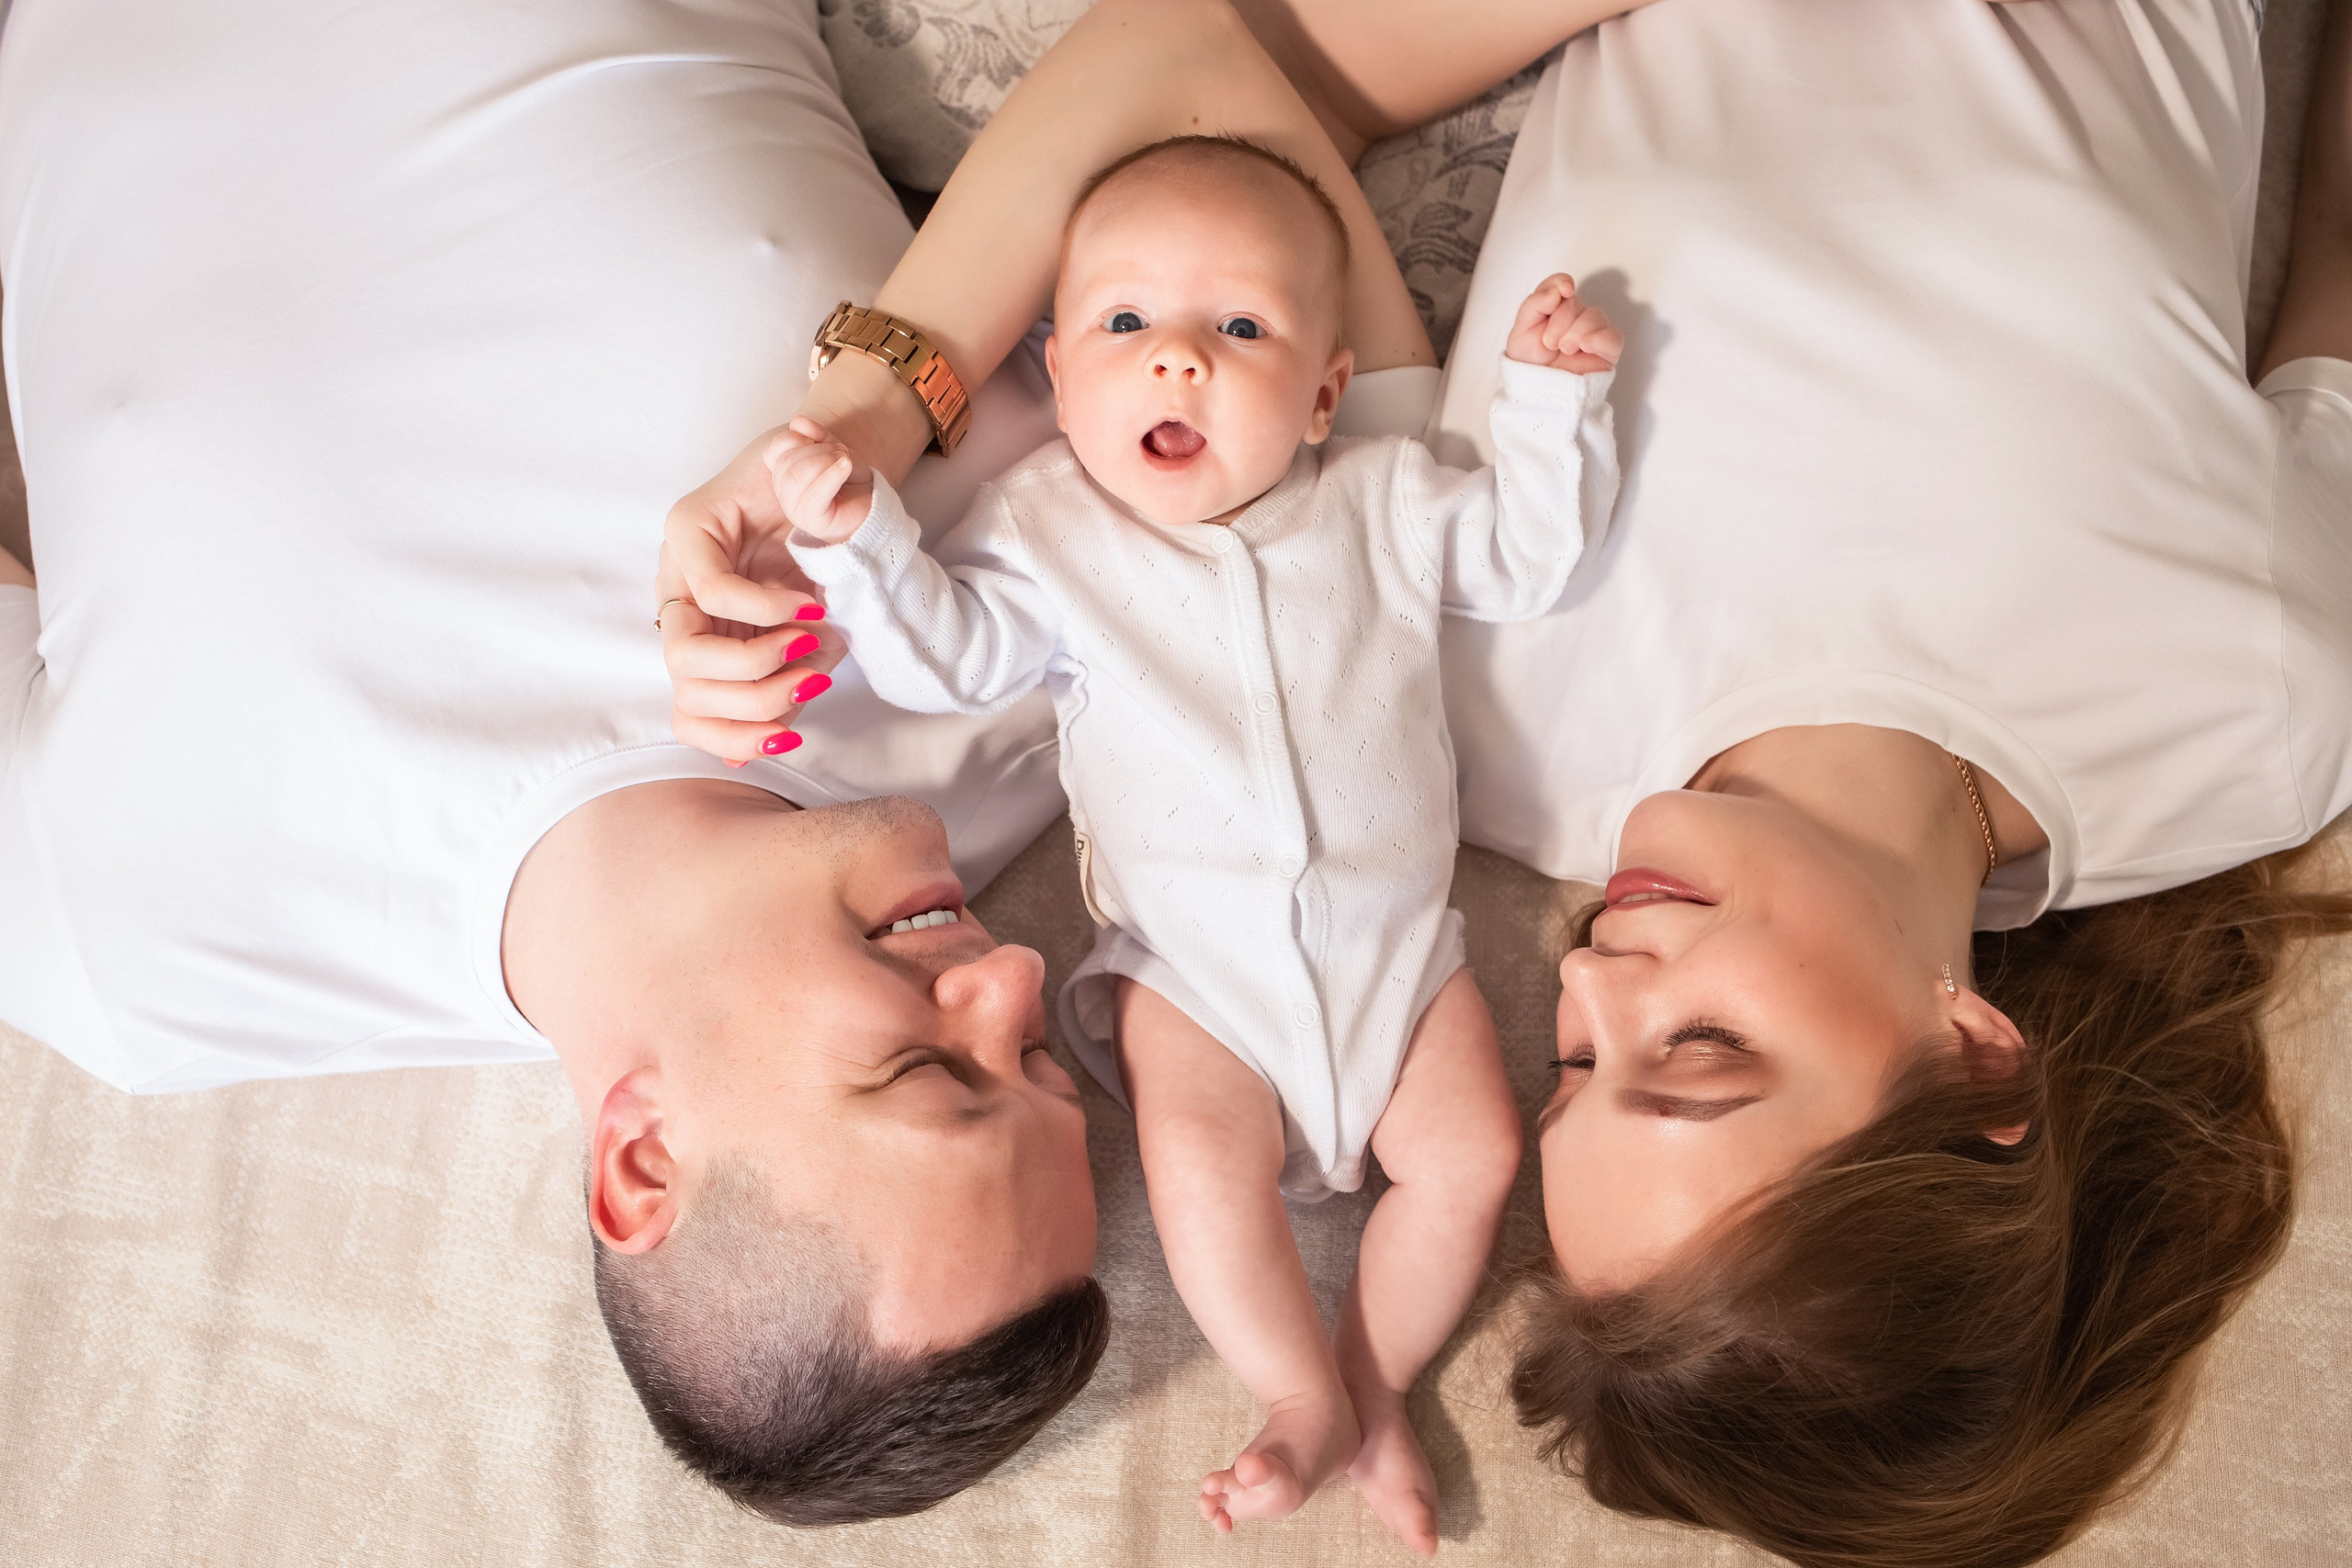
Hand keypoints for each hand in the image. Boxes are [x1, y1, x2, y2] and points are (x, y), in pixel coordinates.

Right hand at [657, 424, 850, 763]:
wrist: (810, 496)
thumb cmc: (802, 476)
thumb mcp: (805, 455)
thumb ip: (812, 461)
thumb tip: (827, 462)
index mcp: (691, 533)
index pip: (709, 591)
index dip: (764, 609)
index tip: (817, 608)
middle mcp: (679, 587)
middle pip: (684, 657)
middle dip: (755, 668)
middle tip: (814, 650)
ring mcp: (694, 631)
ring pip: (689, 700)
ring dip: (755, 708)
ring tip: (813, 685)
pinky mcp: (714, 665)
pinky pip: (703, 719)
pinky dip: (741, 738)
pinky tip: (786, 731)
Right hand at [767, 415, 875, 544]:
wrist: (874, 507)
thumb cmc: (852, 481)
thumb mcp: (836, 451)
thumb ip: (818, 436)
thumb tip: (797, 422)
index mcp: (785, 474)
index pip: (774, 451)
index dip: (790, 439)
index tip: (814, 438)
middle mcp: (785, 493)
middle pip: (787, 463)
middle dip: (817, 450)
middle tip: (841, 452)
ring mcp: (795, 510)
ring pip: (796, 477)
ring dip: (824, 461)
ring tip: (845, 461)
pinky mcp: (812, 521)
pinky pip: (814, 494)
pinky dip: (831, 475)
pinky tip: (845, 466)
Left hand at [1505, 273, 1621, 373]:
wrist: (1536, 391)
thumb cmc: (1529, 363)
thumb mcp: (1521, 331)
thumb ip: (1535, 304)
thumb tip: (1558, 290)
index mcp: (1554, 309)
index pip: (1562, 283)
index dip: (1562, 283)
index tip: (1561, 292)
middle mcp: (1576, 317)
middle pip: (1576, 303)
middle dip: (1560, 321)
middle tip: (1549, 343)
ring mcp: (1593, 333)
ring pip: (1595, 316)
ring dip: (1576, 331)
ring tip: (1564, 350)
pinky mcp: (1606, 351)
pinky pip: (1613, 336)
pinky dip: (1599, 337)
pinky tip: (1585, 345)